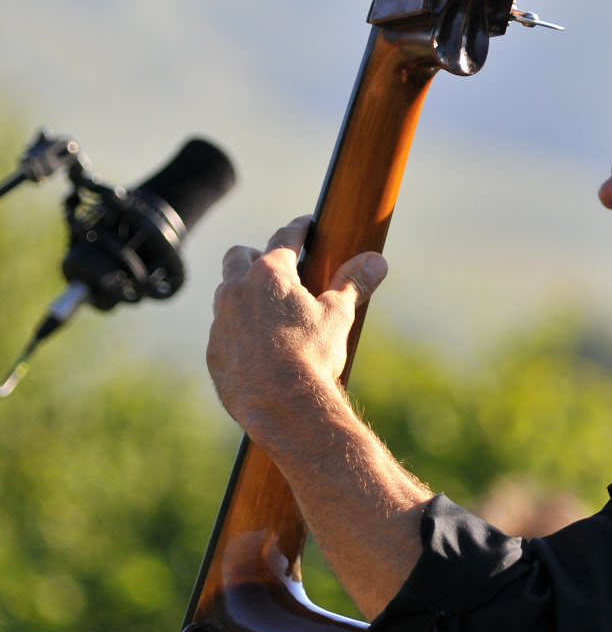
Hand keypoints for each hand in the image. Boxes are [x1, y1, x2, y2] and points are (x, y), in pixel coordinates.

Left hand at [207, 215, 387, 443]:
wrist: (282, 407)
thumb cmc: (312, 356)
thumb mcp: (338, 315)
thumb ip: (353, 283)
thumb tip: (376, 261)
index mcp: (269, 274)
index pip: (284, 238)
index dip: (299, 229)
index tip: (307, 224)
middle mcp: (237, 291)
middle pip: (239, 256)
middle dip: (256, 256)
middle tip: (278, 268)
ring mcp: (221, 322)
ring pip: (226, 295)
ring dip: (243, 295)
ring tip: (268, 310)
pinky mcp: (215, 352)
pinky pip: (223, 332)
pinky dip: (238, 332)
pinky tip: (258, 348)